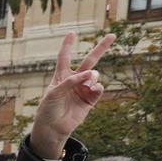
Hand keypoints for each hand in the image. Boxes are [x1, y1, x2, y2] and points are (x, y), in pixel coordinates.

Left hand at [26, 31, 114, 156]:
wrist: (54, 128)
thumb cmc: (49, 109)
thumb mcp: (54, 92)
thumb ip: (71, 81)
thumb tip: (91, 74)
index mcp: (61, 76)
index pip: (65, 57)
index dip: (68, 45)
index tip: (72, 32)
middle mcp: (74, 80)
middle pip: (89, 60)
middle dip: (101, 48)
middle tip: (113, 35)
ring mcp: (83, 89)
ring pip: (94, 75)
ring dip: (91, 77)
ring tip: (85, 85)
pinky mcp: (90, 99)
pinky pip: (98, 88)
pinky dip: (97, 87)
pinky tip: (93, 89)